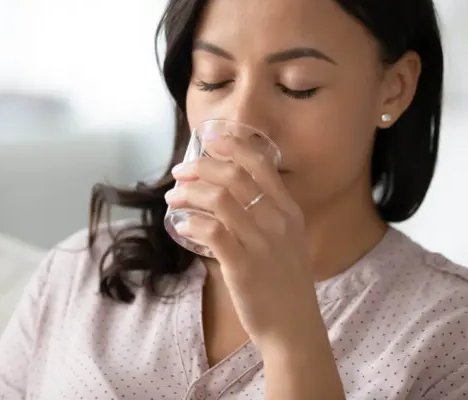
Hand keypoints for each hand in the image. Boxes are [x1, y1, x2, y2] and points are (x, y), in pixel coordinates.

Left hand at [164, 135, 323, 351]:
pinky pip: (212, 231)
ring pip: (219, 198)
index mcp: (288, 210)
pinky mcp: (242, 265)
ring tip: (173, 197)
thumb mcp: (289, 239)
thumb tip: (235, 192)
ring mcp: (261, 242)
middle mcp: (277, 220)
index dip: (232, 146)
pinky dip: (192, 222)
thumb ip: (269, 213)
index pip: (260, 164)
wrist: (294, 326)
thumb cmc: (285, 282)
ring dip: (189, 192)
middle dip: (200, 166)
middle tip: (180, 172)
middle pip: (233, 176)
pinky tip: (181, 224)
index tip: (210, 140)